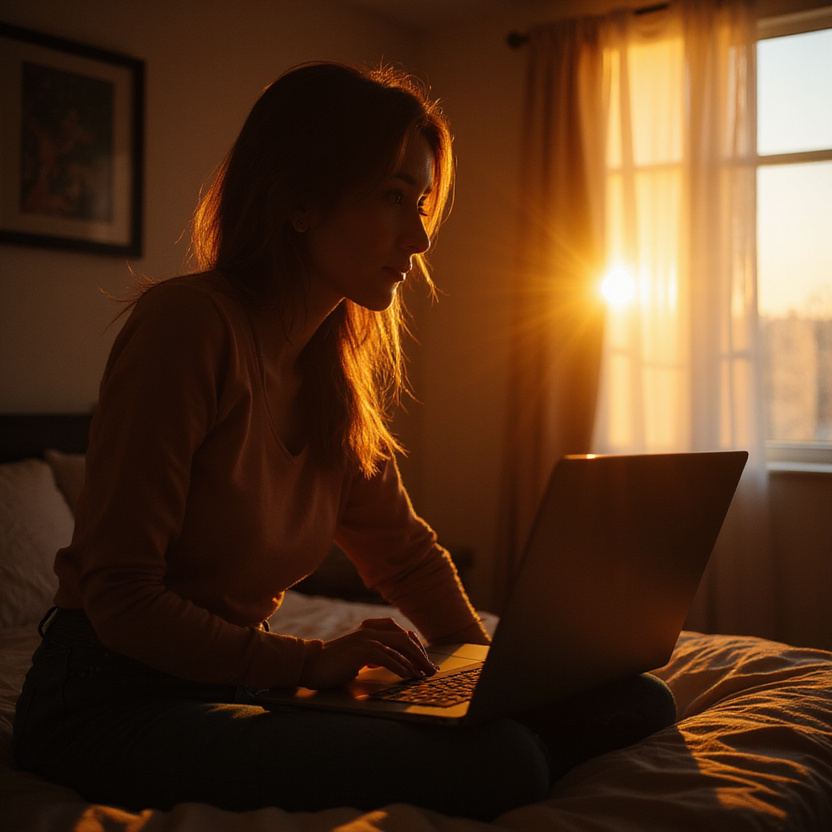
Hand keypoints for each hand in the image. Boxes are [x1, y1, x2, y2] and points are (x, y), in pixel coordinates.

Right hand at [298, 617, 436, 689]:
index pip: (402, 634)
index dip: (417, 647)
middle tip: (431, 670)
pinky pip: (386, 655)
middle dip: (421, 654)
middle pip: (405, 638)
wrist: (309, 664)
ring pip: (399, 644)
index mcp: (370, 629)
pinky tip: (408, 675)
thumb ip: (376, 655)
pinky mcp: (359, 650)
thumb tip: (399, 664)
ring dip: (415, 660)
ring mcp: (365, 638)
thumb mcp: (358, 656)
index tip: (425, 663)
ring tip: (424, 674)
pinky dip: (400, 665)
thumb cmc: (333, 664)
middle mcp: (370, 630)